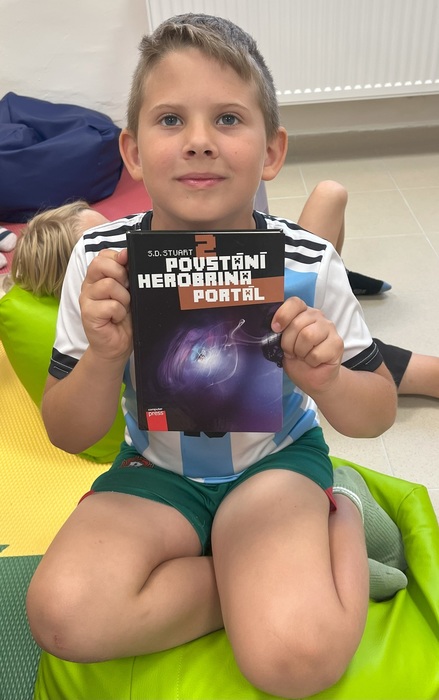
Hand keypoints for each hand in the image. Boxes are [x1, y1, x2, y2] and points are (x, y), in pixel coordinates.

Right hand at [79, 248, 131, 362]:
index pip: (104, 255)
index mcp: (98, 277)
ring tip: (122, 309)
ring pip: (108, 285)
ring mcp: (86, 299)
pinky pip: (110, 305)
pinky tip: (116, 320)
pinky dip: (119, 313)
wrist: (117, 346)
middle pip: (100, 263)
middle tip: (127, 291)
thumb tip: (126, 253)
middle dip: (121, 275)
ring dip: (123, 298)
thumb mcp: (130, 292)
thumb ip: (127, 273)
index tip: (129, 270)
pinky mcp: (87, 314)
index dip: (119, 259)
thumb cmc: (124, 318)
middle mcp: (89, 285)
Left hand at [271, 297, 343, 395]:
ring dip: (300, 352)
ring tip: (303, 356)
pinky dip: (310, 362)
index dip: (283, 315)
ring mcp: (329, 328)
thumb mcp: (283, 344)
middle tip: (292, 352)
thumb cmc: (298, 360)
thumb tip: (273, 327)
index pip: (294, 303)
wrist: (314, 379)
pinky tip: (314, 362)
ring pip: (308, 336)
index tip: (275, 329)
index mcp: (302, 313)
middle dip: (288, 343)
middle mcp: (317, 317)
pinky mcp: (337, 343)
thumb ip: (280, 332)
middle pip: (297, 324)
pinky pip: (316, 353)